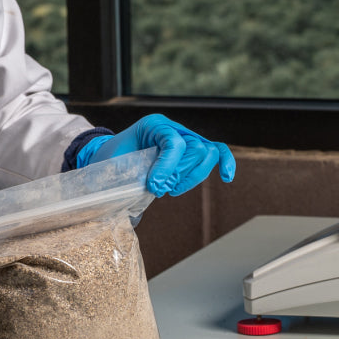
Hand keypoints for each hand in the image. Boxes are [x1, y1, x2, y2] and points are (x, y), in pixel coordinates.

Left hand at [79, 114, 235, 196]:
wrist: (112, 155)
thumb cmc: (113, 161)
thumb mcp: (116, 166)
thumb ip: (128, 180)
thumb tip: (134, 213)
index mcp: (153, 125)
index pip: (173, 142)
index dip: (166, 167)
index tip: (153, 186)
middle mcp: (174, 128)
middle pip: (195, 149)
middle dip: (179, 174)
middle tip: (158, 187)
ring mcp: (186, 138)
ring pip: (207, 154)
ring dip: (192, 177)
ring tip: (171, 189)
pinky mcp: (194, 150)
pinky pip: (218, 152)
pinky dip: (225, 163)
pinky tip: (227, 177)